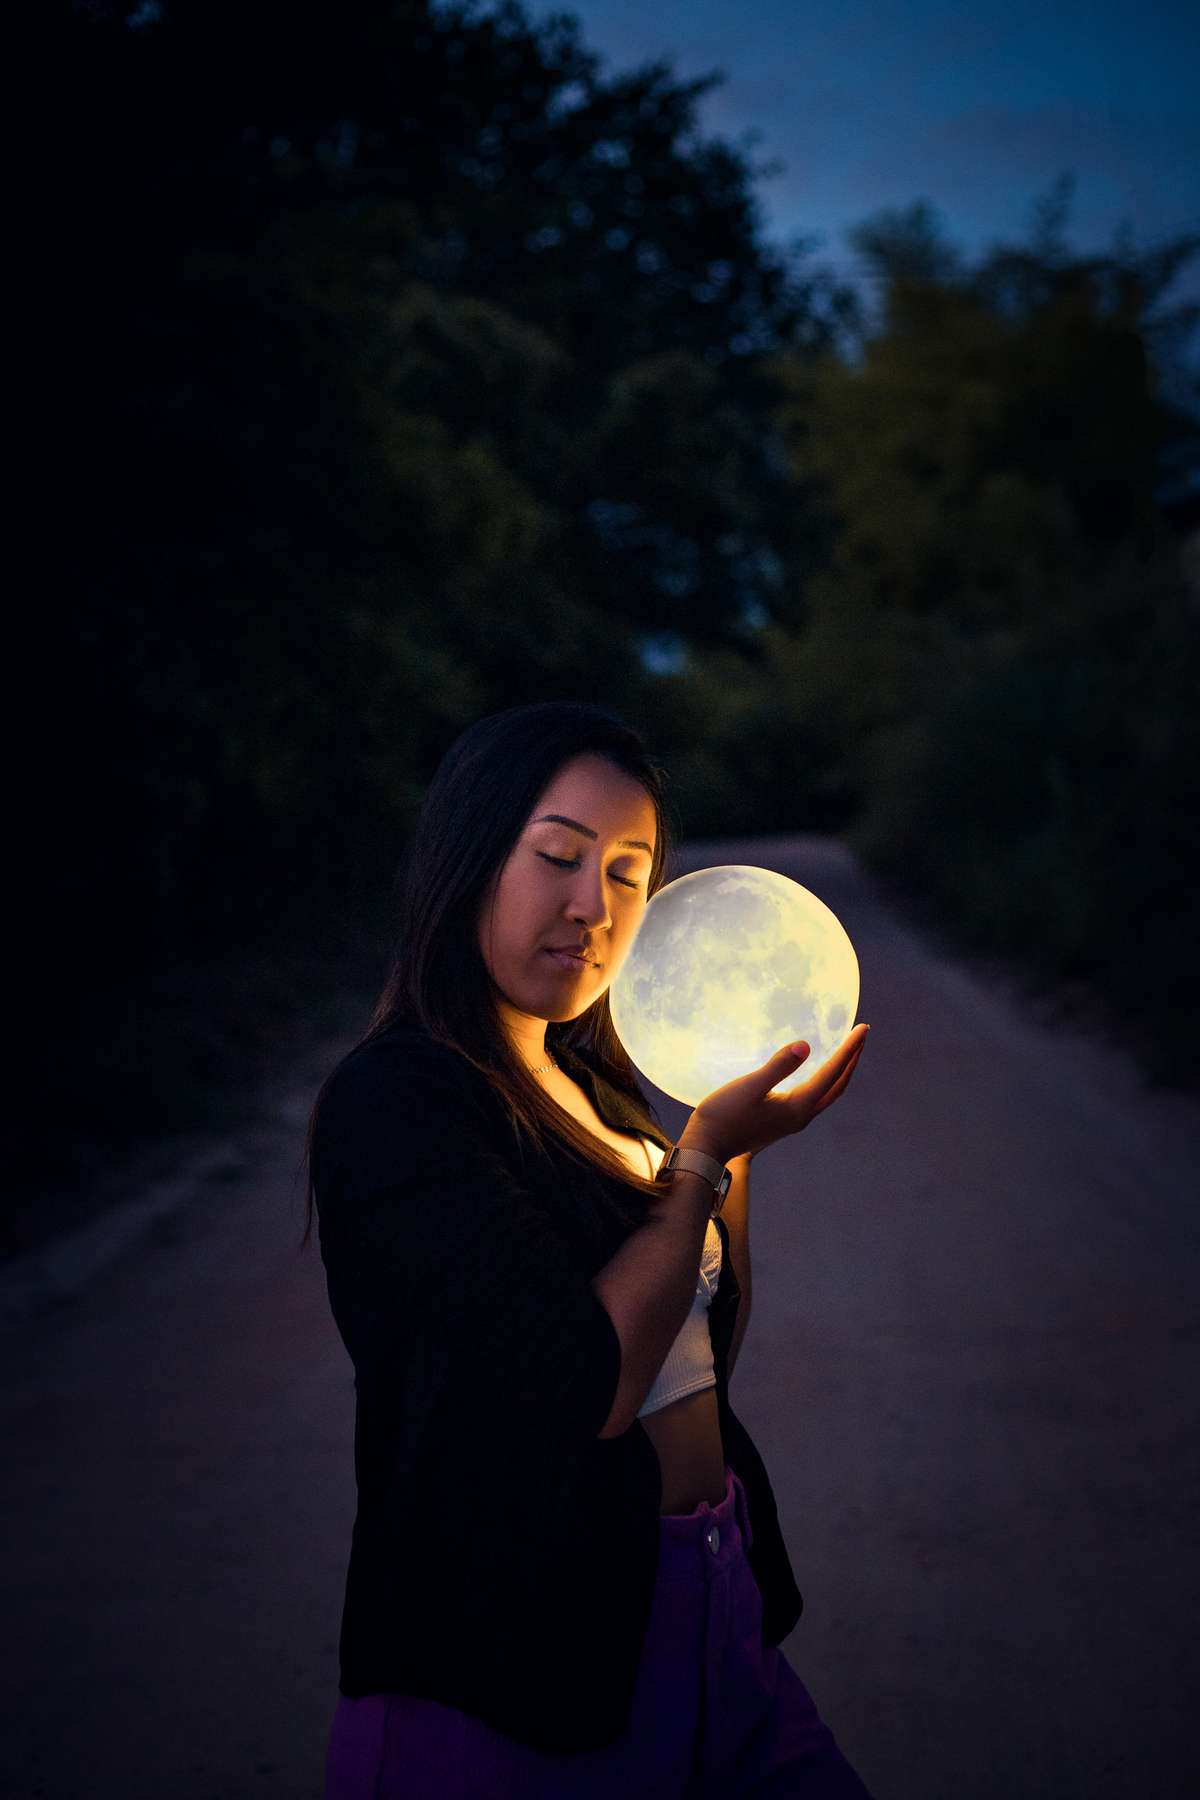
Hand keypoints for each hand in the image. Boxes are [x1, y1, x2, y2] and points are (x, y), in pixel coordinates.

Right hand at [679, 1025, 868, 1165]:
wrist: (707, 1148)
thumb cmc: (724, 1116)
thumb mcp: (750, 1087)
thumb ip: (778, 1066)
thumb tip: (806, 1045)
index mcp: (798, 1106)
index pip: (832, 1072)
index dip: (849, 1049)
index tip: (863, 1028)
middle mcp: (802, 1116)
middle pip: (838, 1085)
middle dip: (852, 1059)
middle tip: (863, 1034)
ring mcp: (794, 1120)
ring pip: (828, 1092)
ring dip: (841, 1070)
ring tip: (848, 1049)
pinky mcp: (783, 1120)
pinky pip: (815, 1096)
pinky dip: (826, 1079)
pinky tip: (819, 1071)